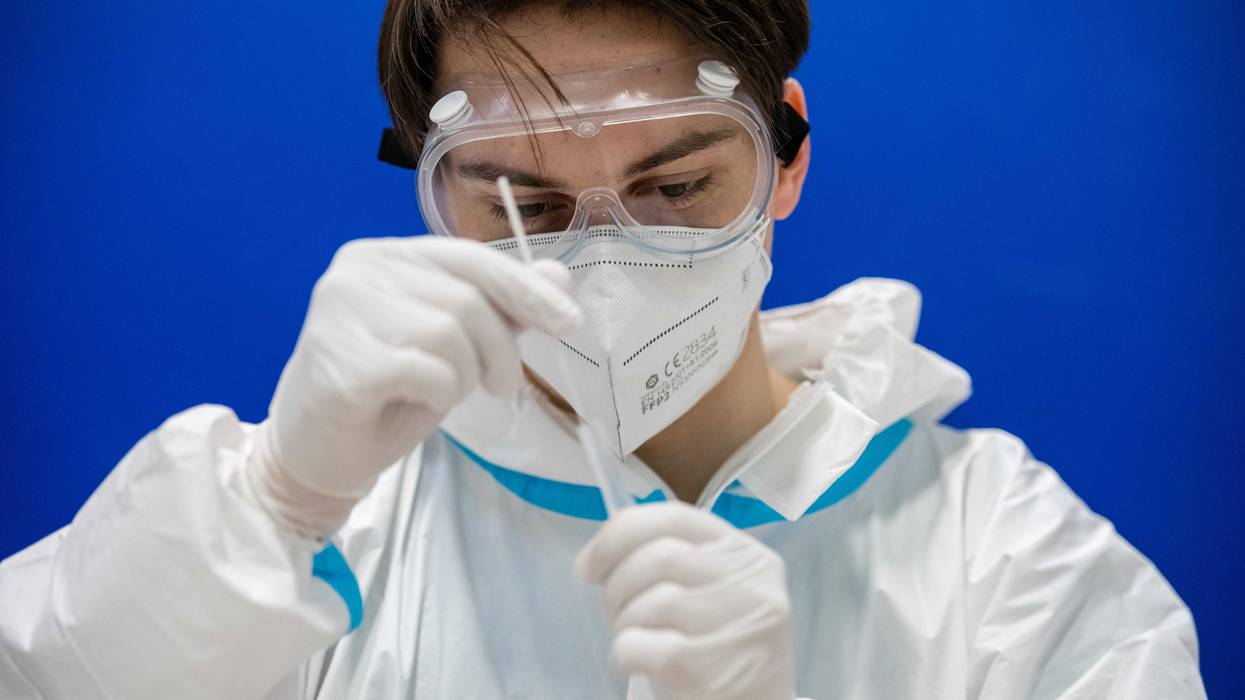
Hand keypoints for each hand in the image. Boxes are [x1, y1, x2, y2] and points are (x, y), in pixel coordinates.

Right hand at [248, 236, 580, 535]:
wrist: (316, 451)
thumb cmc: (387, 393)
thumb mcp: (455, 346)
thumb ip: (500, 307)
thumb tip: (558, 273)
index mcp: (385, 255)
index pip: (472, 259)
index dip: (526, 289)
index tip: (569, 322)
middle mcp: (358, 270)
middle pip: (468, 299)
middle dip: (500, 350)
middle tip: (497, 387)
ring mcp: (341, 312)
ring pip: (449, 334)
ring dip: (464, 376)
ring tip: (441, 394)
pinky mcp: (339, 361)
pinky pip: (426, 371)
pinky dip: (438, 395)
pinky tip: (412, 403)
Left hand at [575, 502, 795, 699]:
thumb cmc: (722, 653)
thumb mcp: (718, 595)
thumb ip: (678, 561)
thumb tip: (599, 555)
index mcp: (751, 558)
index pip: (675, 516)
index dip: (620, 534)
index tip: (590, 563)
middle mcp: (751, 587)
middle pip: (657, 557)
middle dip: (617, 584)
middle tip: (614, 611)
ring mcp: (732, 627)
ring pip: (648, 601)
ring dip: (625, 623)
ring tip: (640, 640)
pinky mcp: (702, 669)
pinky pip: (634, 644)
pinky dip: (624, 655)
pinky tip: (643, 666)